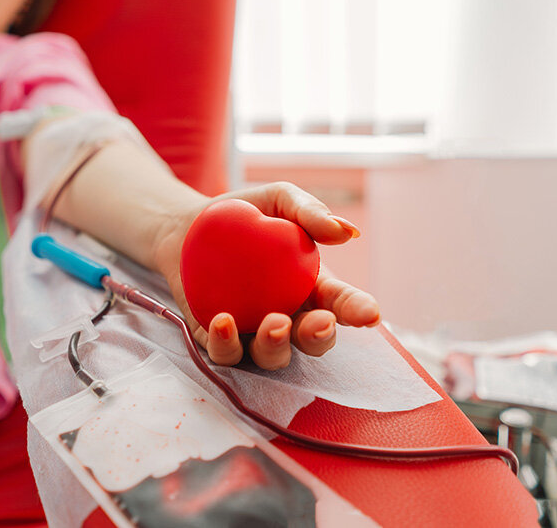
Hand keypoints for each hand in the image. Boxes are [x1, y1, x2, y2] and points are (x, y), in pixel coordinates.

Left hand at [154, 181, 380, 369]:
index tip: (370, 314)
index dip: (358, 311)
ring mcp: (253, 334)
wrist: (186, 227)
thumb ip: (310, 212)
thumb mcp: (279, 200)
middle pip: (312, 341)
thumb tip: (345, 231)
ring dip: (276, 346)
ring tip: (272, 322)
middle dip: (319, 337)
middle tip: (319, 323)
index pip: (341, 304)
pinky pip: (226, 354)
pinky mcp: (218, 341)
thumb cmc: (244, 213)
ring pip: (272, 356)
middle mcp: (289, 317)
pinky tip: (222, 321)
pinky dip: (226, 344)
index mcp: (313, 288)